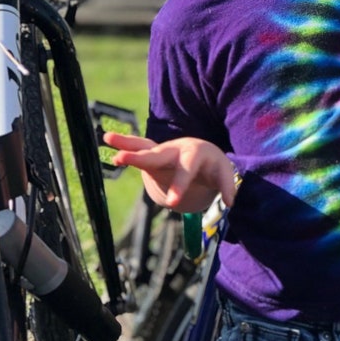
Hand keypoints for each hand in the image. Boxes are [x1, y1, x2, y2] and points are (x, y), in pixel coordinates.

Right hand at [103, 132, 237, 212]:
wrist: (204, 154)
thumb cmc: (213, 166)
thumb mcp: (222, 174)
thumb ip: (226, 186)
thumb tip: (231, 202)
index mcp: (195, 154)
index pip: (186, 170)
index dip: (180, 185)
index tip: (173, 202)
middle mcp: (177, 149)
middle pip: (159, 154)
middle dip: (141, 158)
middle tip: (120, 160)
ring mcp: (163, 150)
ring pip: (144, 147)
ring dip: (126, 144)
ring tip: (107, 138)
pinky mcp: (154, 154)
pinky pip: (138, 148)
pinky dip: (124, 145)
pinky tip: (108, 142)